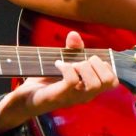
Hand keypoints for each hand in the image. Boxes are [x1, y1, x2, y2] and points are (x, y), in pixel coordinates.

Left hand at [0, 31, 117, 131]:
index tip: (89, 59)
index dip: (105, 66)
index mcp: (88, 89)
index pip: (113, 82)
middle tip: (80, 61)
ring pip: (94, 84)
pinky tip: (58, 64)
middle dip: (97, 64)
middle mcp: (84, 96)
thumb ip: (72, 51)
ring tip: (70, 64)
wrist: (23, 101)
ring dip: (83, 67)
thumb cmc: (44, 83)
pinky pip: (72, 81)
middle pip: (108, 82)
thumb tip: (74, 35)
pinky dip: (66, 67)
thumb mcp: (62, 65)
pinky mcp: (59, 96)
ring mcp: (73, 97)